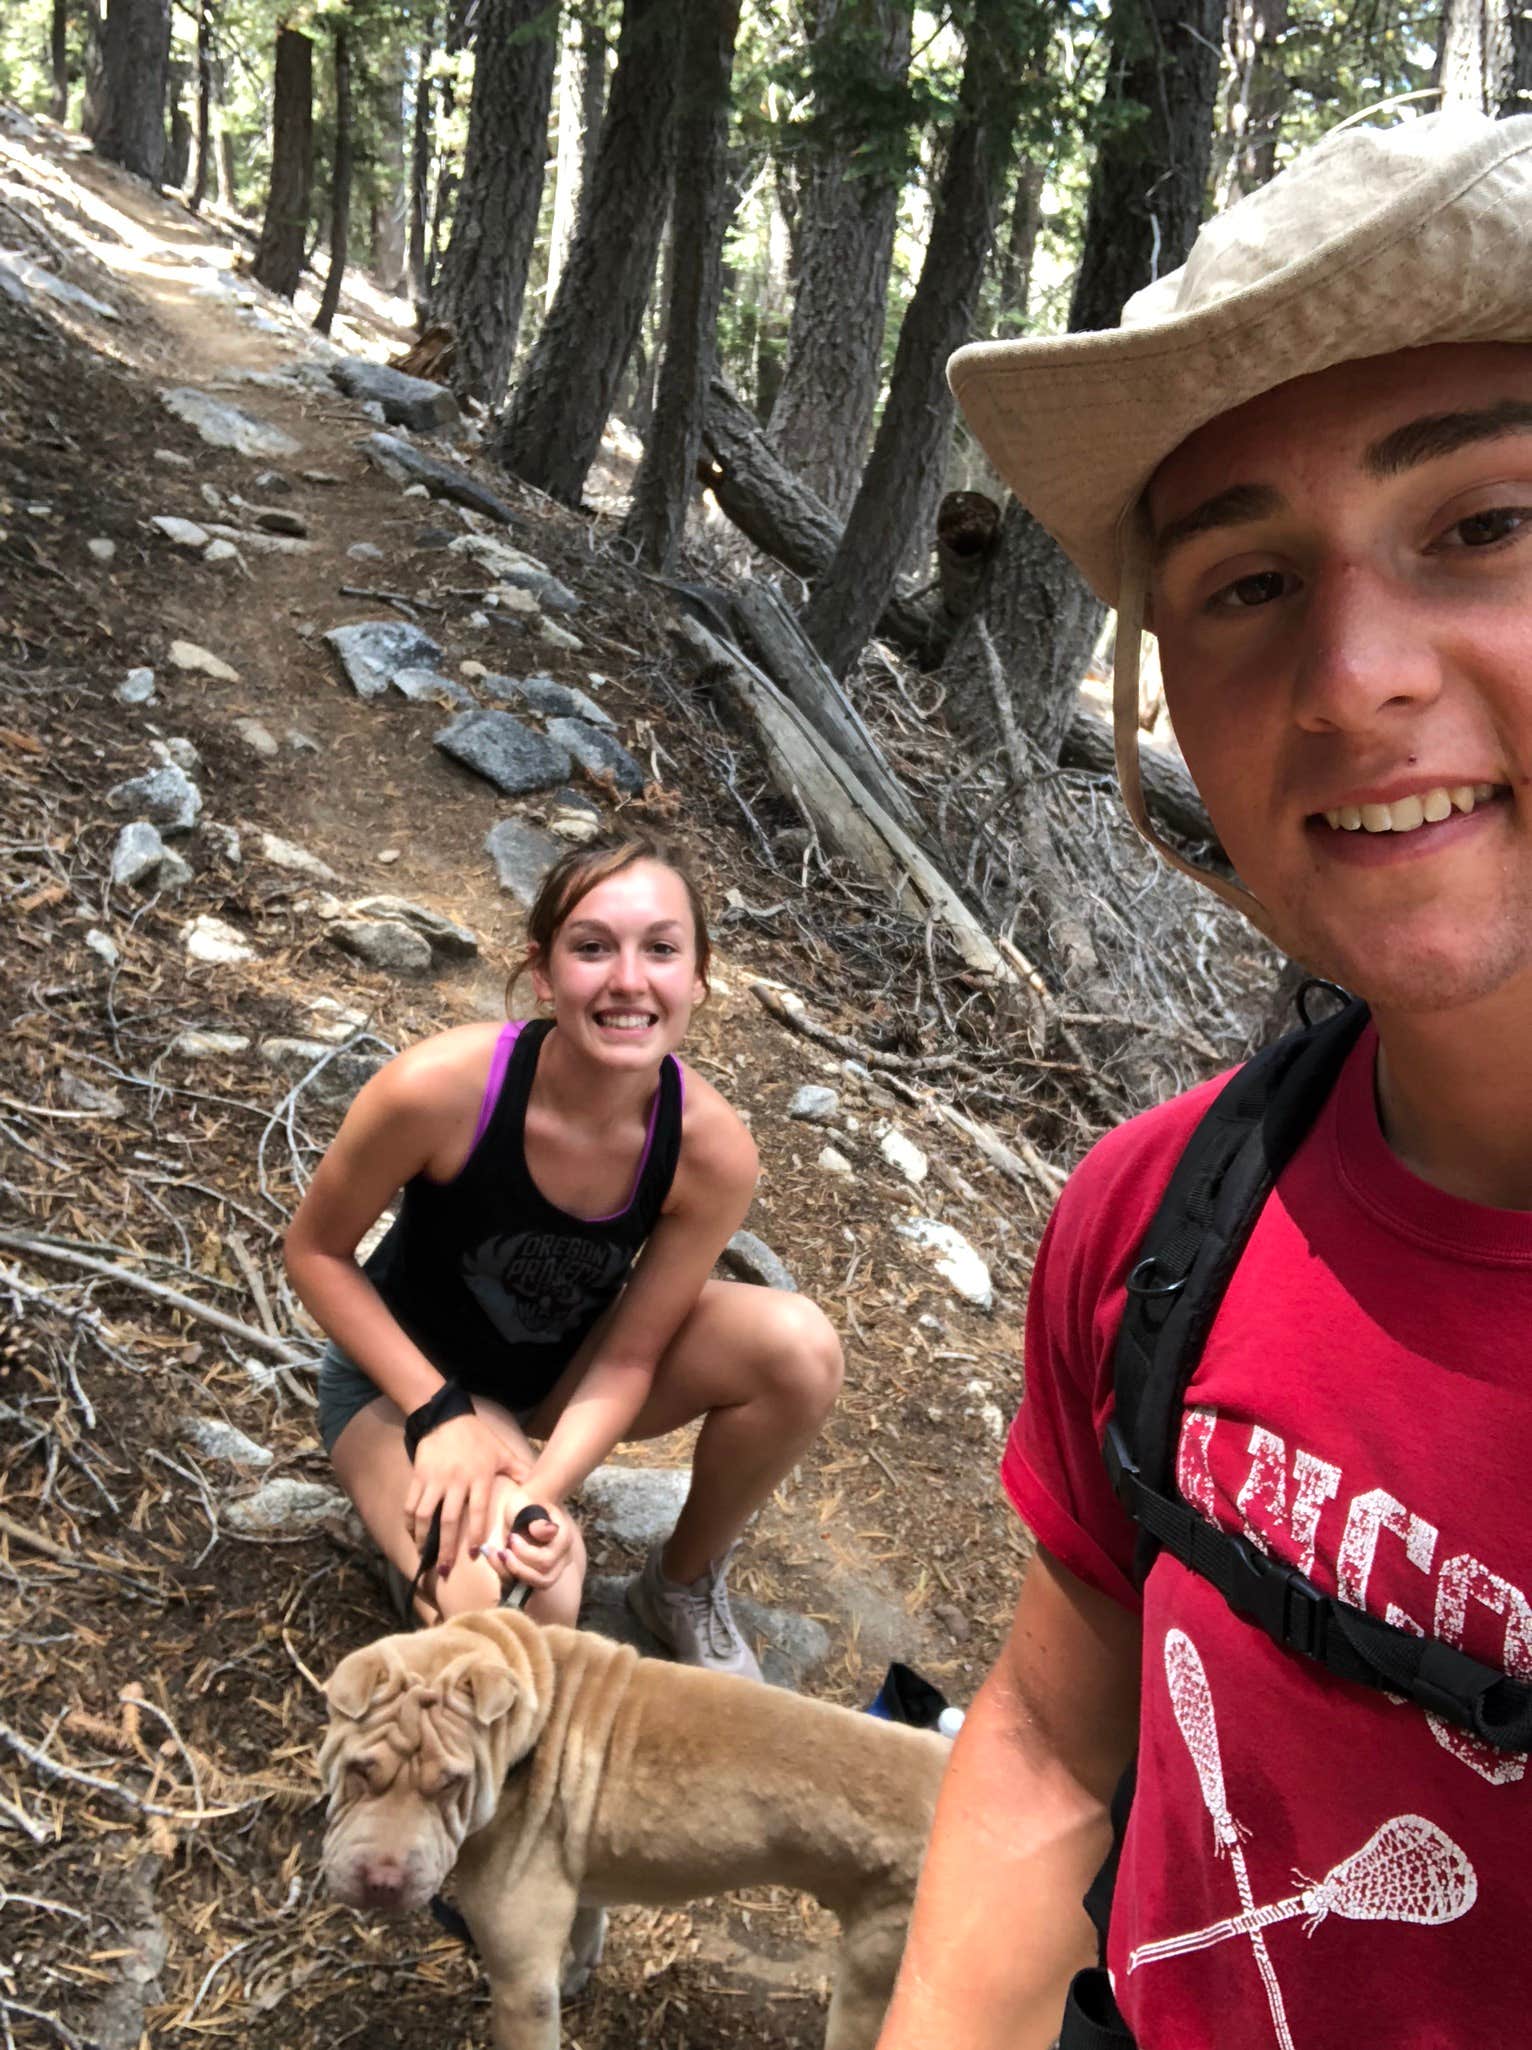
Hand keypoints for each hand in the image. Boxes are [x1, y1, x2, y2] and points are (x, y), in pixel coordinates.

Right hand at [404, 1413, 527, 1578]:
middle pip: (450, 1520)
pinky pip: (411, 1504)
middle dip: (447, 1548)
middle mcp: (456, 1480)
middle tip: (445, 1570)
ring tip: (425, 1556)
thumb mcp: (502, 1453)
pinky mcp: (418, 1476)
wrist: (446, 1418)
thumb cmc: (478, 1438)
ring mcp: (434, 1479)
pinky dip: (409, 1523)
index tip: (474, 1554)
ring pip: (426, 1515)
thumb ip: (519, 1471)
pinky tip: (412, 1535)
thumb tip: (538, 1490)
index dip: (476, 1534)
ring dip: (423, 1539)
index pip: (478, 1511)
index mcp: (479, 1476)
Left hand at [475, 1480, 576, 1595]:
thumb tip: (547, 1532)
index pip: (548, 1559)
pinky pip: (522, 1585)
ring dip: (511, 1573)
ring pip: (536, 1585)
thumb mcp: (526, 1504)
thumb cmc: (525, 1503)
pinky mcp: (534, 1575)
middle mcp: (562, 1558)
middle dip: (519, 1567)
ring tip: (496, 1554)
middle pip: (545, 1577)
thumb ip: (536, 1518)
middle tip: (503, 1551)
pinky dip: (504, 1574)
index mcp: (563, 1539)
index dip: (526, 1554)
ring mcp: (551, 1568)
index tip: (511, 1537)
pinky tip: (493, 1556)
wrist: (524, 1507)